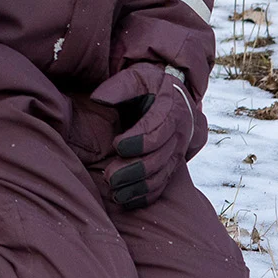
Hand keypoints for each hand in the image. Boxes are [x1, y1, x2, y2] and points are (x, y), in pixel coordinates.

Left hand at [93, 63, 200, 209]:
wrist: (174, 97)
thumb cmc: (150, 87)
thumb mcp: (137, 77)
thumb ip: (119, 87)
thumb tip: (99, 99)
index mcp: (172, 110)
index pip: (158, 131)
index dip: (138, 141)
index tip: (117, 145)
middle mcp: (178, 134)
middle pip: (158, 159)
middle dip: (133, 170)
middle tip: (109, 176)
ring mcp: (177, 153)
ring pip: (159, 176)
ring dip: (136, 187)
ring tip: (114, 191)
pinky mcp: (171, 167)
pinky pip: (161, 186)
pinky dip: (144, 196)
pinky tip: (125, 200)